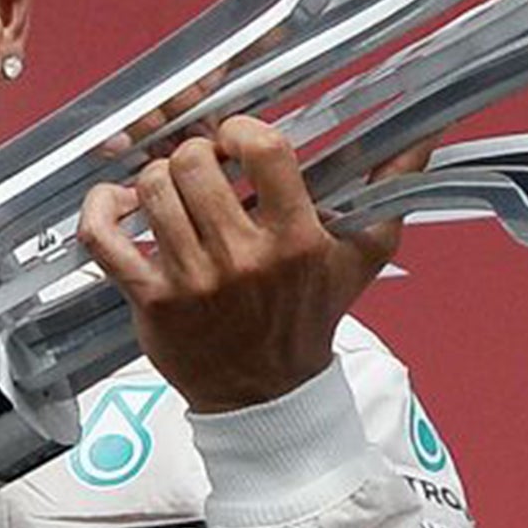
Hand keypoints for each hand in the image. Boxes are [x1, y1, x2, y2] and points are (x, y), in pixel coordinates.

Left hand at [78, 116, 404, 412]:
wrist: (267, 396)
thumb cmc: (312, 315)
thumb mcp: (361, 256)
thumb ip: (394, 188)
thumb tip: (427, 133)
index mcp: (296, 239)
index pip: (263, 149)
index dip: (242, 131)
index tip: (239, 141)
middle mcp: (243, 258)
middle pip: (194, 163)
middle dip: (194, 155)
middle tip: (202, 169)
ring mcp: (192, 281)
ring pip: (152, 191)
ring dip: (155, 181)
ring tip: (171, 192)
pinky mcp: (150, 301)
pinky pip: (105, 239)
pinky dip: (100, 210)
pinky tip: (117, 202)